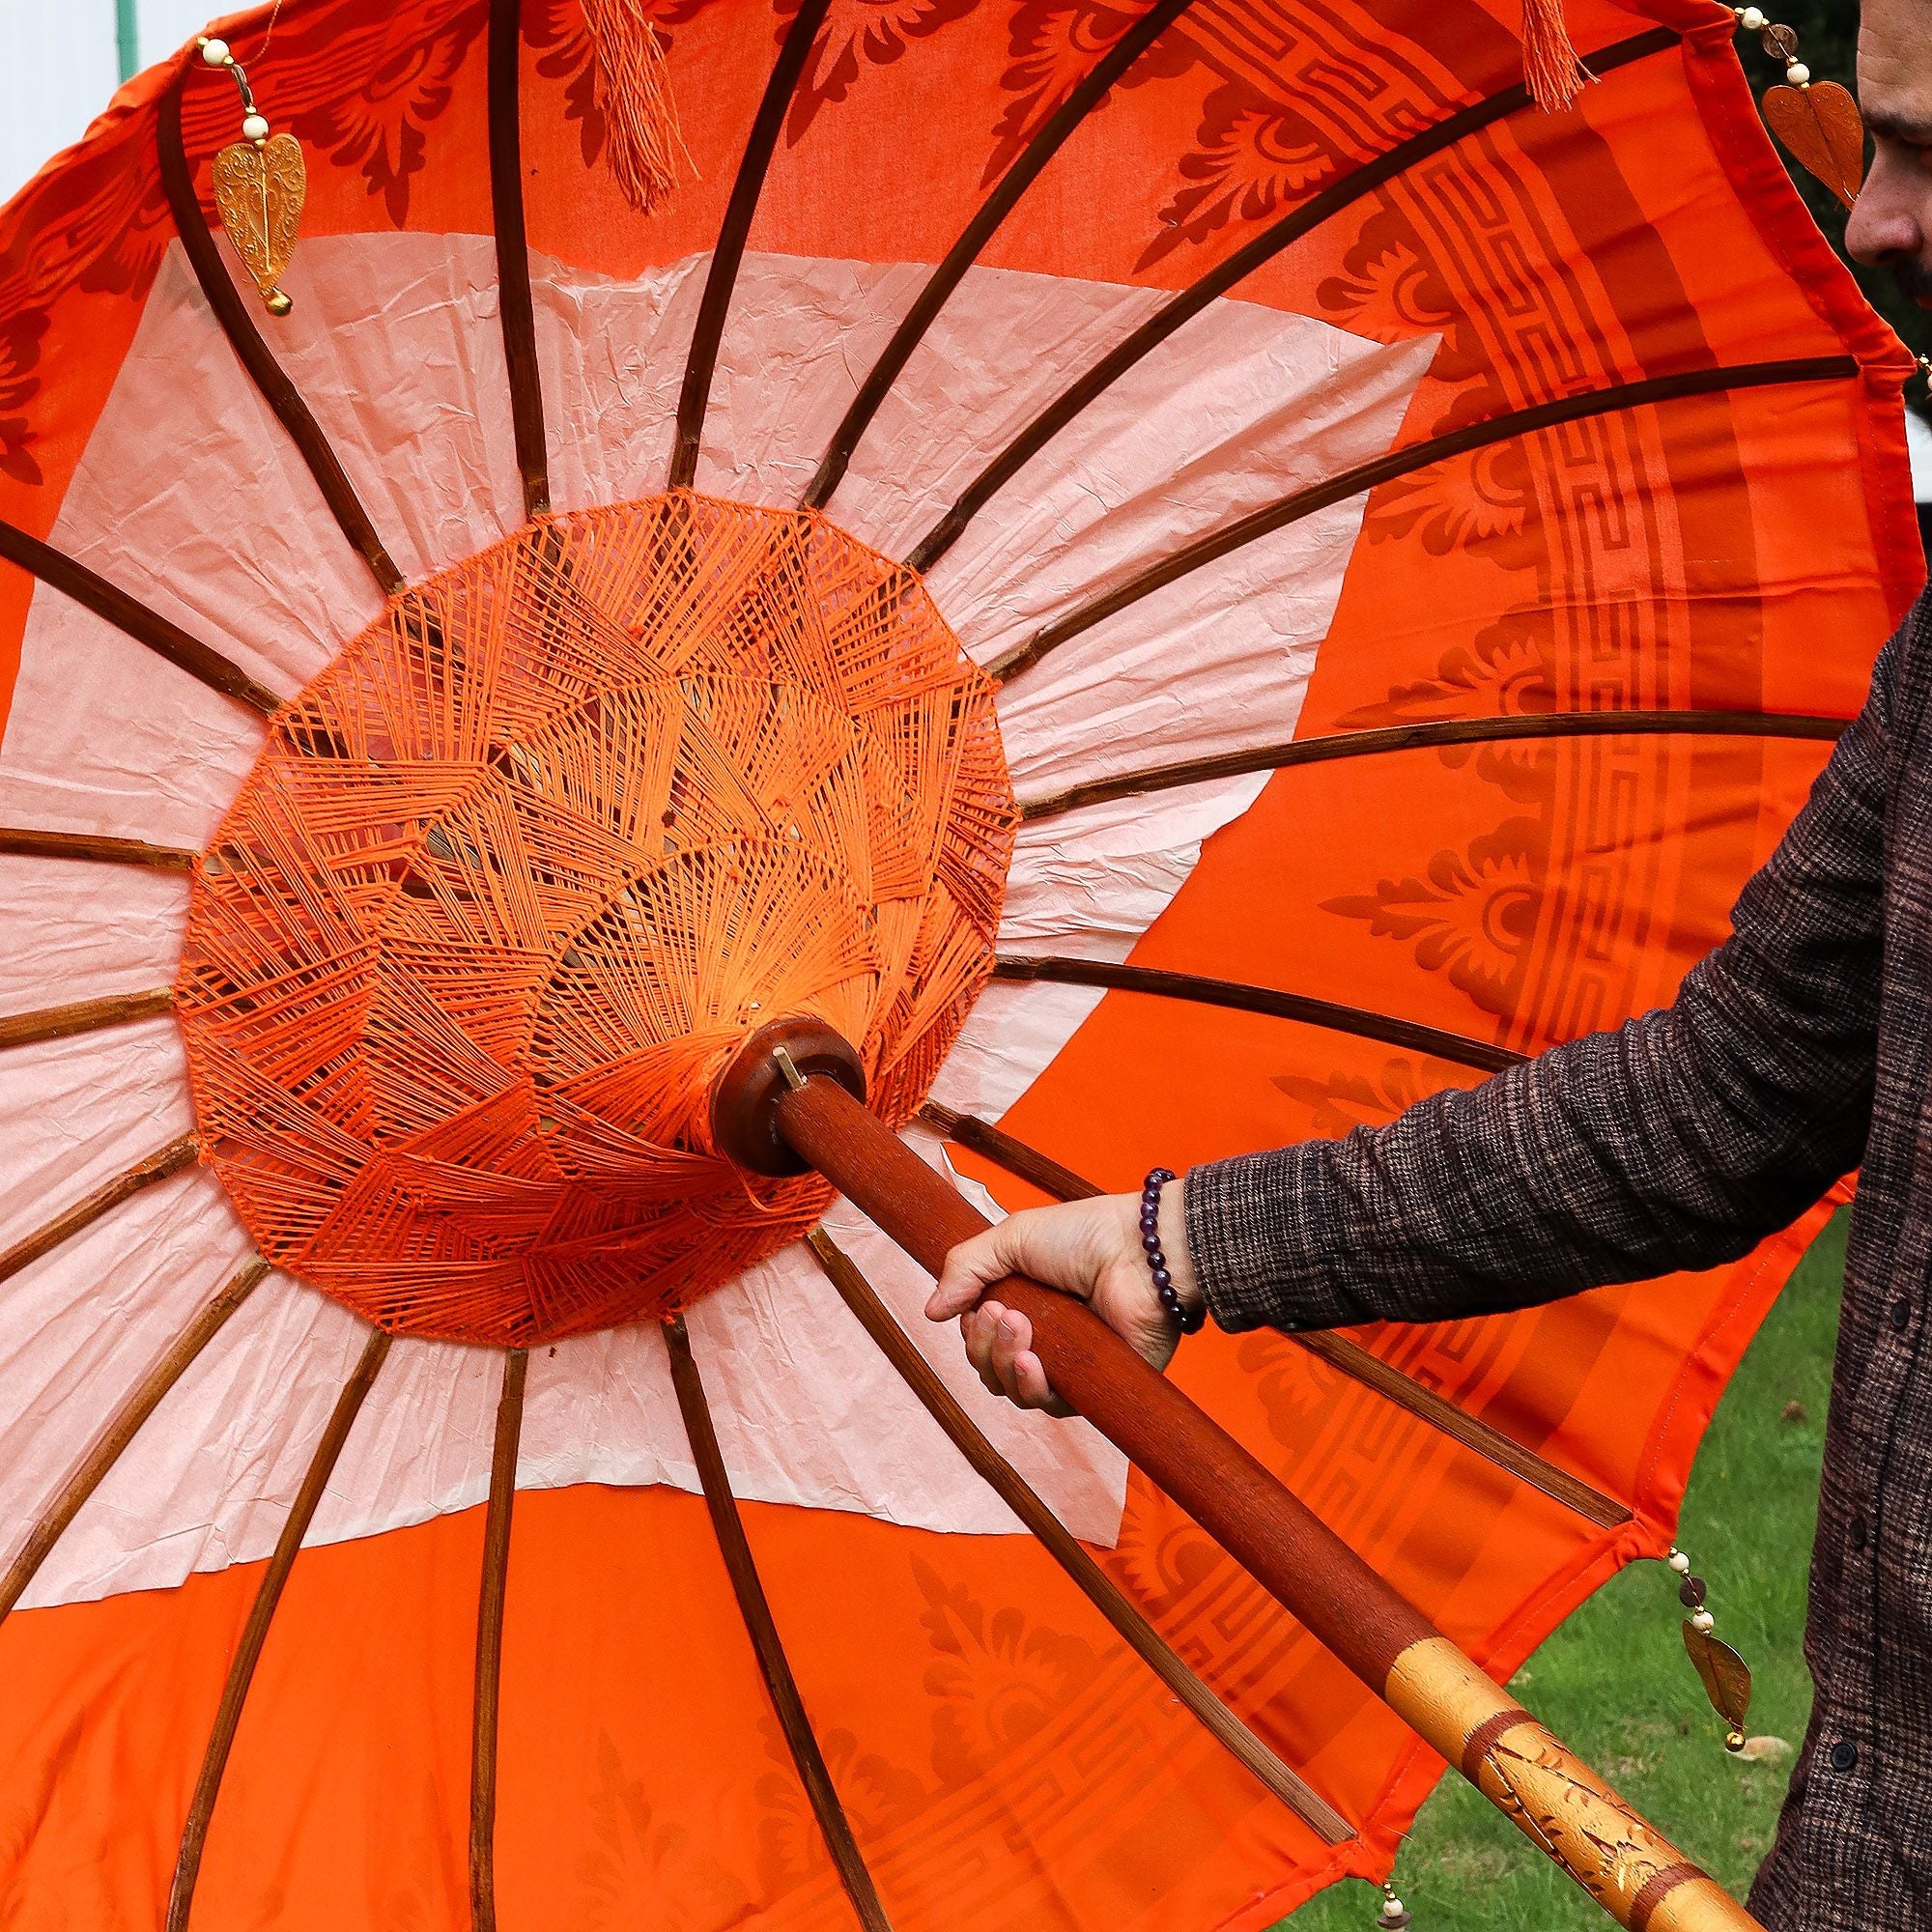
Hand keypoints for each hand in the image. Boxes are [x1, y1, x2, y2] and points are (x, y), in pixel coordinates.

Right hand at [924, 1179, 1202, 1413]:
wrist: (1141, 1251)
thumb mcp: (1010, 1238)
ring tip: (1021, 1328)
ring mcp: (1071, 1363)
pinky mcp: (1096, 1384)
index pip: (982, 1340)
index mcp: (1027, 1304)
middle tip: (1002, 1313)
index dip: (972, 1334)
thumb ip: (965, 1269)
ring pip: (1015, 1392)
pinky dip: (1031, 1386)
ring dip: (1003, 1363)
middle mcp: (1047, 1338)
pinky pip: (1051, 1406)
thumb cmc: (1084, 1235)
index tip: (979, 1309)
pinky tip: (1031, 1361)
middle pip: (990, 1369)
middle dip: (983, 1346)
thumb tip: (930, 1312)